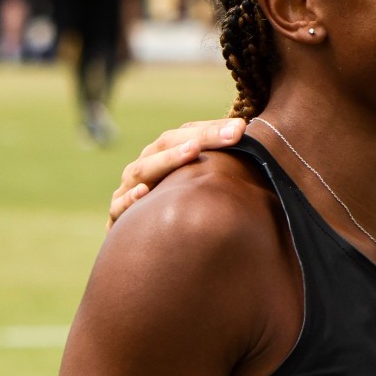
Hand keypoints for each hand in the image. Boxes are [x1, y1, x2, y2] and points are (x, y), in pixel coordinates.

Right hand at [107, 118, 247, 228]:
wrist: (139, 248)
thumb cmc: (175, 210)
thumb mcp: (195, 187)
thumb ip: (221, 171)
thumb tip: (258, 151)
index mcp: (163, 154)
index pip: (189, 133)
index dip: (214, 129)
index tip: (243, 128)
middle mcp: (145, 165)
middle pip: (168, 143)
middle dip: (203, 137)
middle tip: (233, 134)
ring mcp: (128, 188)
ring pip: (144, 169)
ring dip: (168, 160)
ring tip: (192, 151)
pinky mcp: (117, 216)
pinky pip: (120, 206)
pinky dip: (131, 199)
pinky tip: (145, 193)